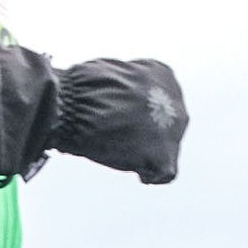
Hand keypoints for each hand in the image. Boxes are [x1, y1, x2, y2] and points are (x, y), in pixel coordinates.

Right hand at [0, 40, 188, 183]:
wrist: (72, 105)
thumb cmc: (80, 89)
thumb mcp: (108, 74)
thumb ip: (123, 87)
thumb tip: (114, 99)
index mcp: (162, 74)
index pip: (158, 99)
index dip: (138, 113)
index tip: (120, 120)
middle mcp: (175, 99)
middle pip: (165, 125)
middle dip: (146, 135)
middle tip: (120, 141)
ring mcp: (172, 127)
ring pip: (164, 148)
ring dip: (145, 153)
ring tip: (121, 153)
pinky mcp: (164, 154)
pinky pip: (163, 172)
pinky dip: (149, 174)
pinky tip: (136, 172)